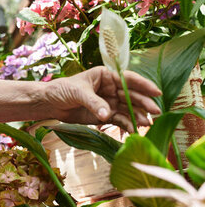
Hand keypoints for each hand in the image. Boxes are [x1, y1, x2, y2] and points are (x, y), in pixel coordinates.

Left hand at [44, 66, 160, 130]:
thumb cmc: (62, 90)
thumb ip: (94, 102)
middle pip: (132, 95)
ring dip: (138, 116)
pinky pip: (120, 120)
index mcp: (106, 76)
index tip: (156, 92)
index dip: (143, 85)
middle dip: (144, 103)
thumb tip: (107, 114)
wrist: (50, 104)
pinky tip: (134, 130)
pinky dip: (128, 125)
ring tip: (146, 124)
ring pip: (129, 109)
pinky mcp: (106, 115)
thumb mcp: (77, 92)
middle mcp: (111, 88)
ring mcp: (110, 102)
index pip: (128, 79)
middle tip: (155, 112)